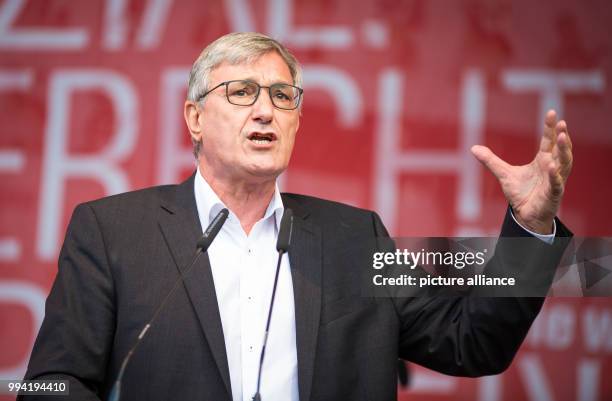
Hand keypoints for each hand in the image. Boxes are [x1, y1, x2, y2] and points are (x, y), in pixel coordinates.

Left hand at [471, 110, 572, 233]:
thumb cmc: (520, 193)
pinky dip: (555, 175)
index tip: (553, 113)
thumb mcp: (503, 174)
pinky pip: (556, 183)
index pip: (549, 141)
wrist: (524, 214)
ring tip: (562, 137)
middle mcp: (552, 167)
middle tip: (562, 123)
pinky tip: (552, 167)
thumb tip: (473, 148)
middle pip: (561, 149)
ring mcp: (555, 180)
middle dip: (562, 136)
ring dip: (564, 151)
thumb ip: (490, 160)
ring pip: (565, 163)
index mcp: (542, 160)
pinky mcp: (553, 194)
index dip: (551, 128)